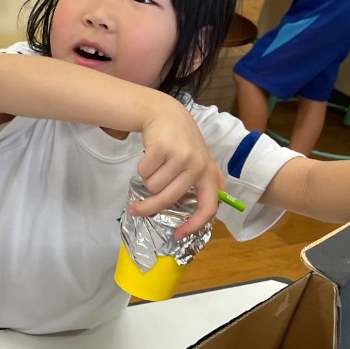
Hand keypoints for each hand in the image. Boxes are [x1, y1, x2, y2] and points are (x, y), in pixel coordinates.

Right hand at [135, 101, 222, 236]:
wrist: (167, 114)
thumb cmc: (183, 140)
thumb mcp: (200, 158)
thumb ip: (206, 178)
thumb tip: (214, 202)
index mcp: (208, 174)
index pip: (208, 206)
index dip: (194, 224)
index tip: (178, 235)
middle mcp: (197, 166)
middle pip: (168, 199)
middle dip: (148, 207)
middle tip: (135, 210)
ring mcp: (180, 156)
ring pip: (152, 186)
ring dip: (147, 180)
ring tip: (155, 165)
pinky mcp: (162, 148)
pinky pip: (143, 172)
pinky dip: (141, 168)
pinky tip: (149, 156)